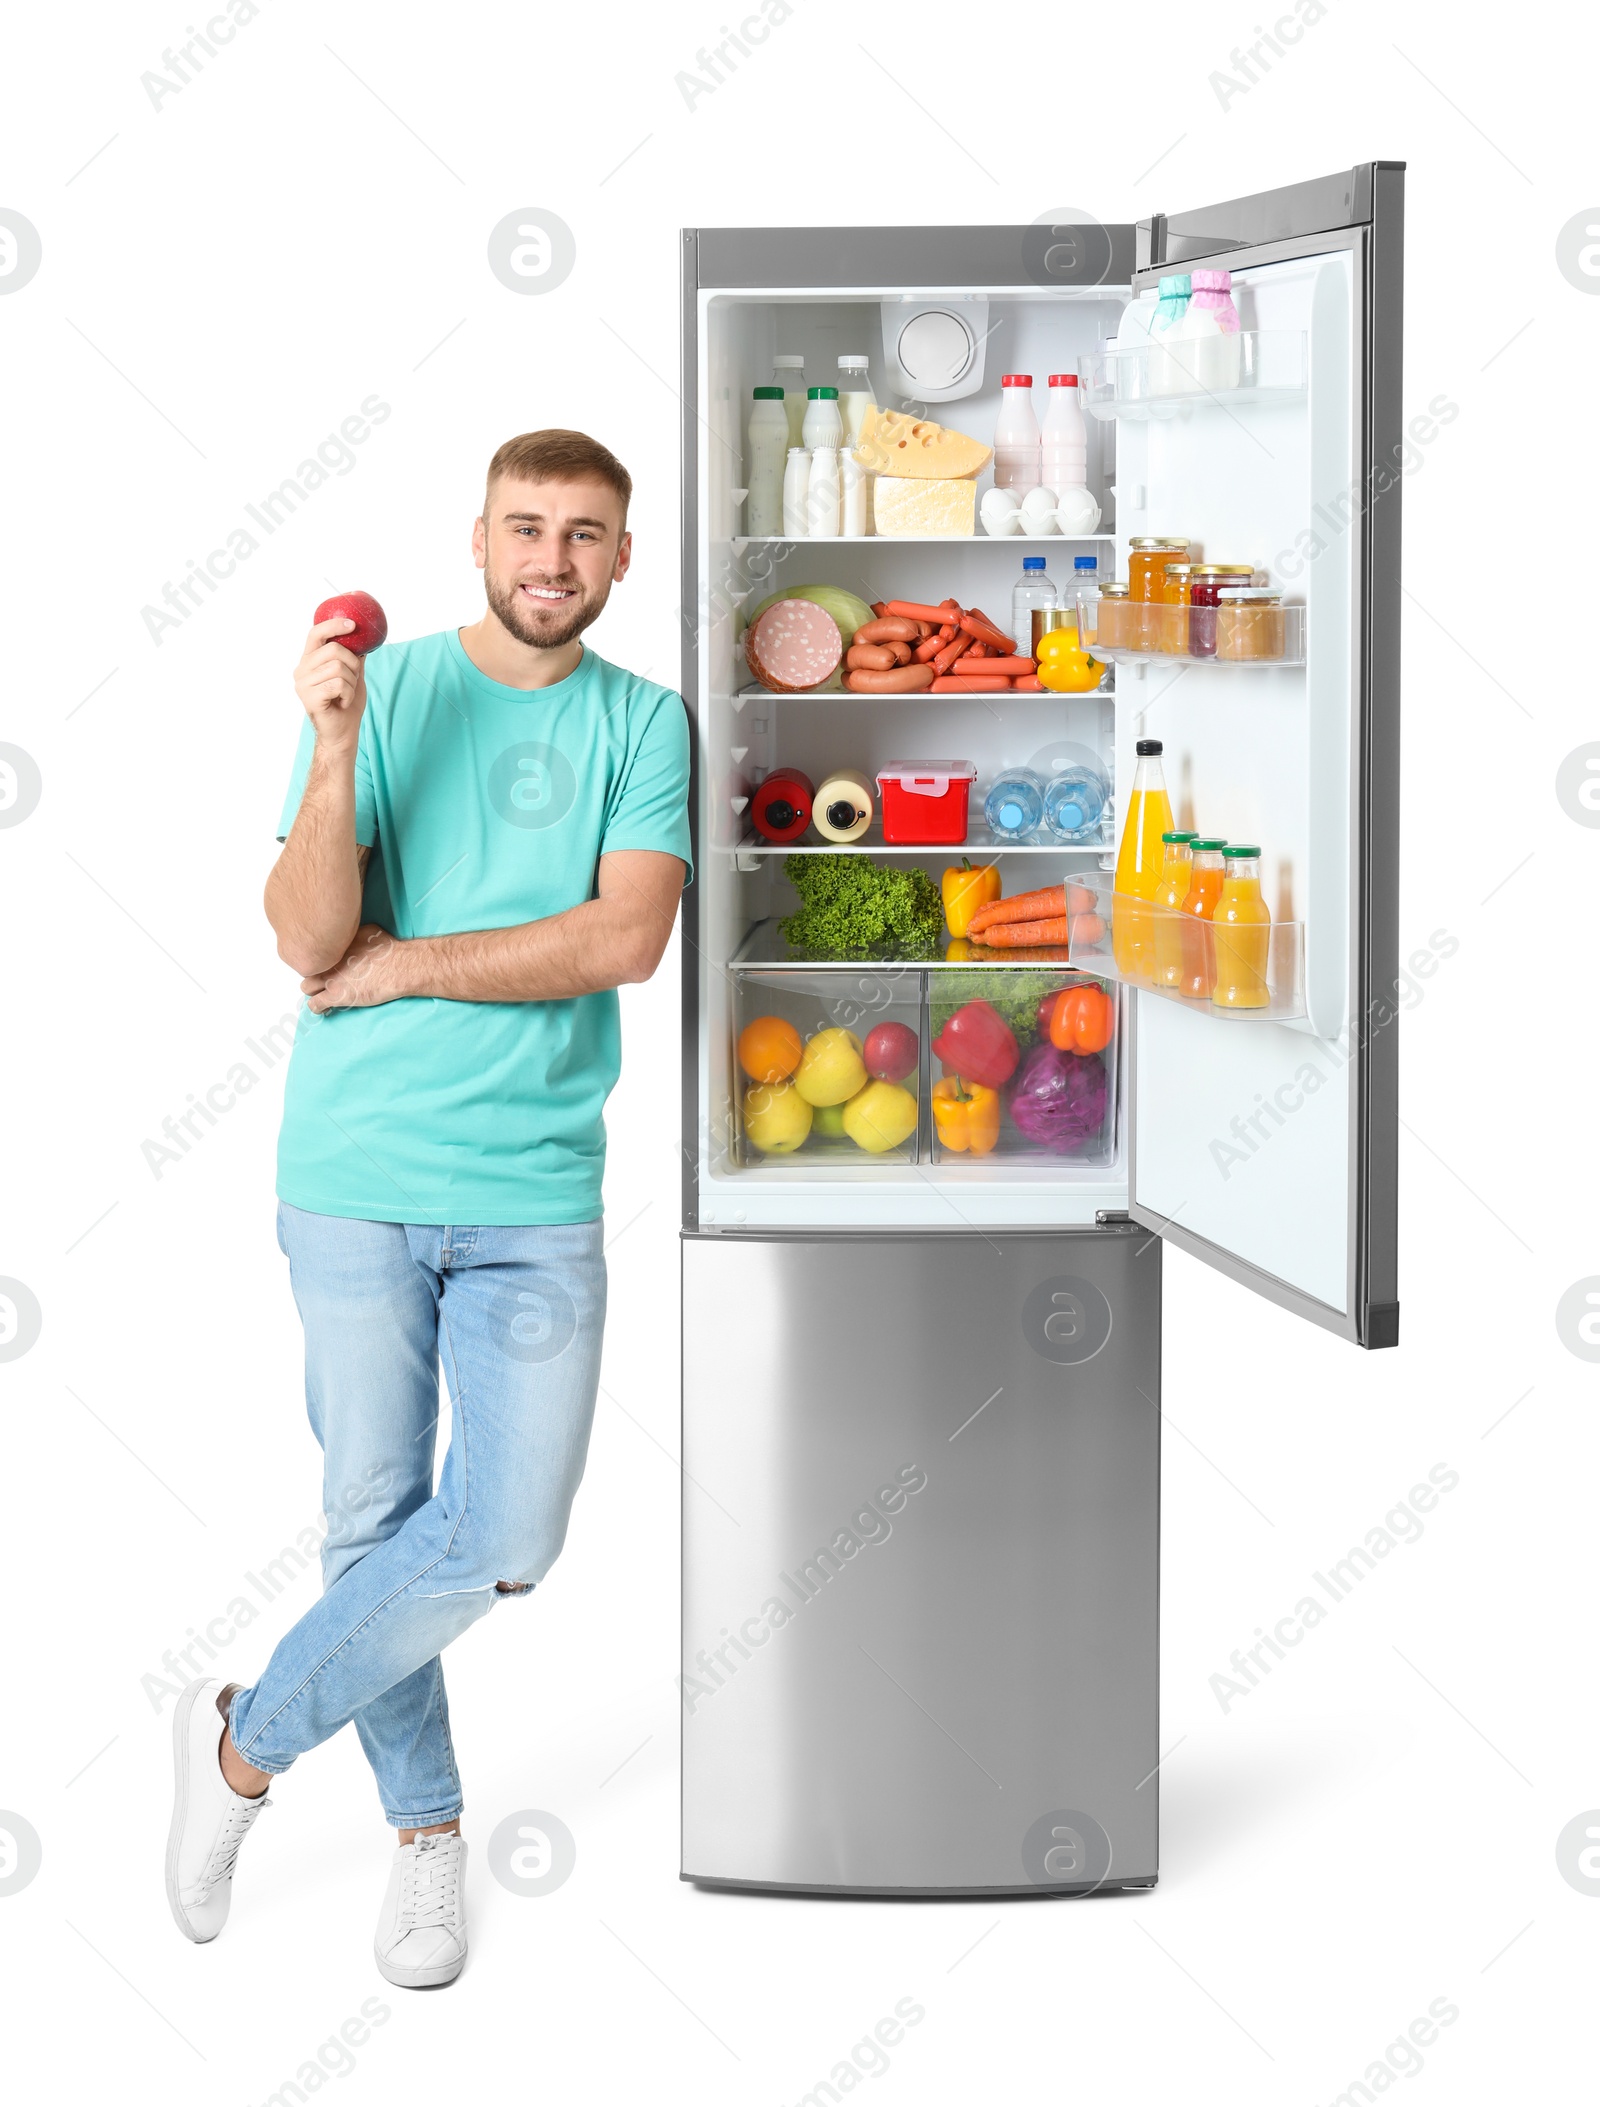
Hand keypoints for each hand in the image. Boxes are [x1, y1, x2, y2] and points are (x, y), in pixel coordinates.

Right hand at [294, 617, 366, 754]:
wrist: (342, 733)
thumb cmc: (346, 705)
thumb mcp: (353, 676)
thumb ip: (354, 657)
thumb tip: (364, 637)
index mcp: (309, 661)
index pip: (315, 633)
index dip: (333, 626)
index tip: (352, 624)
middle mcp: (301, 670)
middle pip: (334, 650)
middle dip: (353, 664)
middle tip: (352, 680)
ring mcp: (303, 684)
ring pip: (338, 667)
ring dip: (351, 682)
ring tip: (345, 694)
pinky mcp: (309, 697)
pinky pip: (338, 684)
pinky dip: (348, 694)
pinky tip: (343, 702)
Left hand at [301, 923, 408, 1011]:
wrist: (398, 967)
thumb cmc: (390, 951)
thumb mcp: (369, 931)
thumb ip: (353, 934)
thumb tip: (351, 936)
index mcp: (334, 945)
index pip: (315, 953)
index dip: (321, 961)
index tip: (327, 965)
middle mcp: (328, 961)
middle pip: (307, 969)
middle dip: (314, 974)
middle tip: (324, 980)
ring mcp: (330, 979)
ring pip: (306, 987)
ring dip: (313, 991)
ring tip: (323, 994)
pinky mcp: (336, 996)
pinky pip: (315, 1004)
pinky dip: (318, 1007)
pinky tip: (324, 1008)